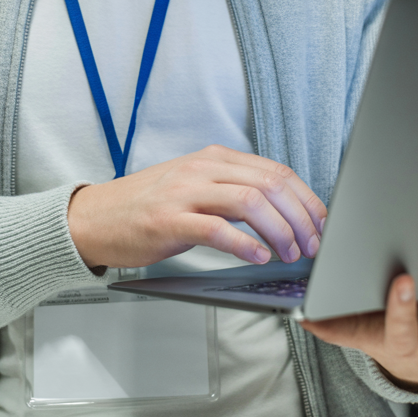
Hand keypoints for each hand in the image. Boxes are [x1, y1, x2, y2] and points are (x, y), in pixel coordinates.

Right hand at [67, 144, 326, 269]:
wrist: (95, 217)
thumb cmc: (149, 207)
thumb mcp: (196, 186)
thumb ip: (233, 190)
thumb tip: (283, 212)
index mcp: (215, 159)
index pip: (276, 171)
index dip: (306, 199)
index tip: (322, 223)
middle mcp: (203, 169)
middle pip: (270, 184)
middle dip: (300, 217)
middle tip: (314, 244)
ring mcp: (185, 192)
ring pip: (250, 202)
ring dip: (279, 231)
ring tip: (291, 253)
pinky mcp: (169, 220)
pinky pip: (217, 229)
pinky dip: (244, 244)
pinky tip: (258, 257)